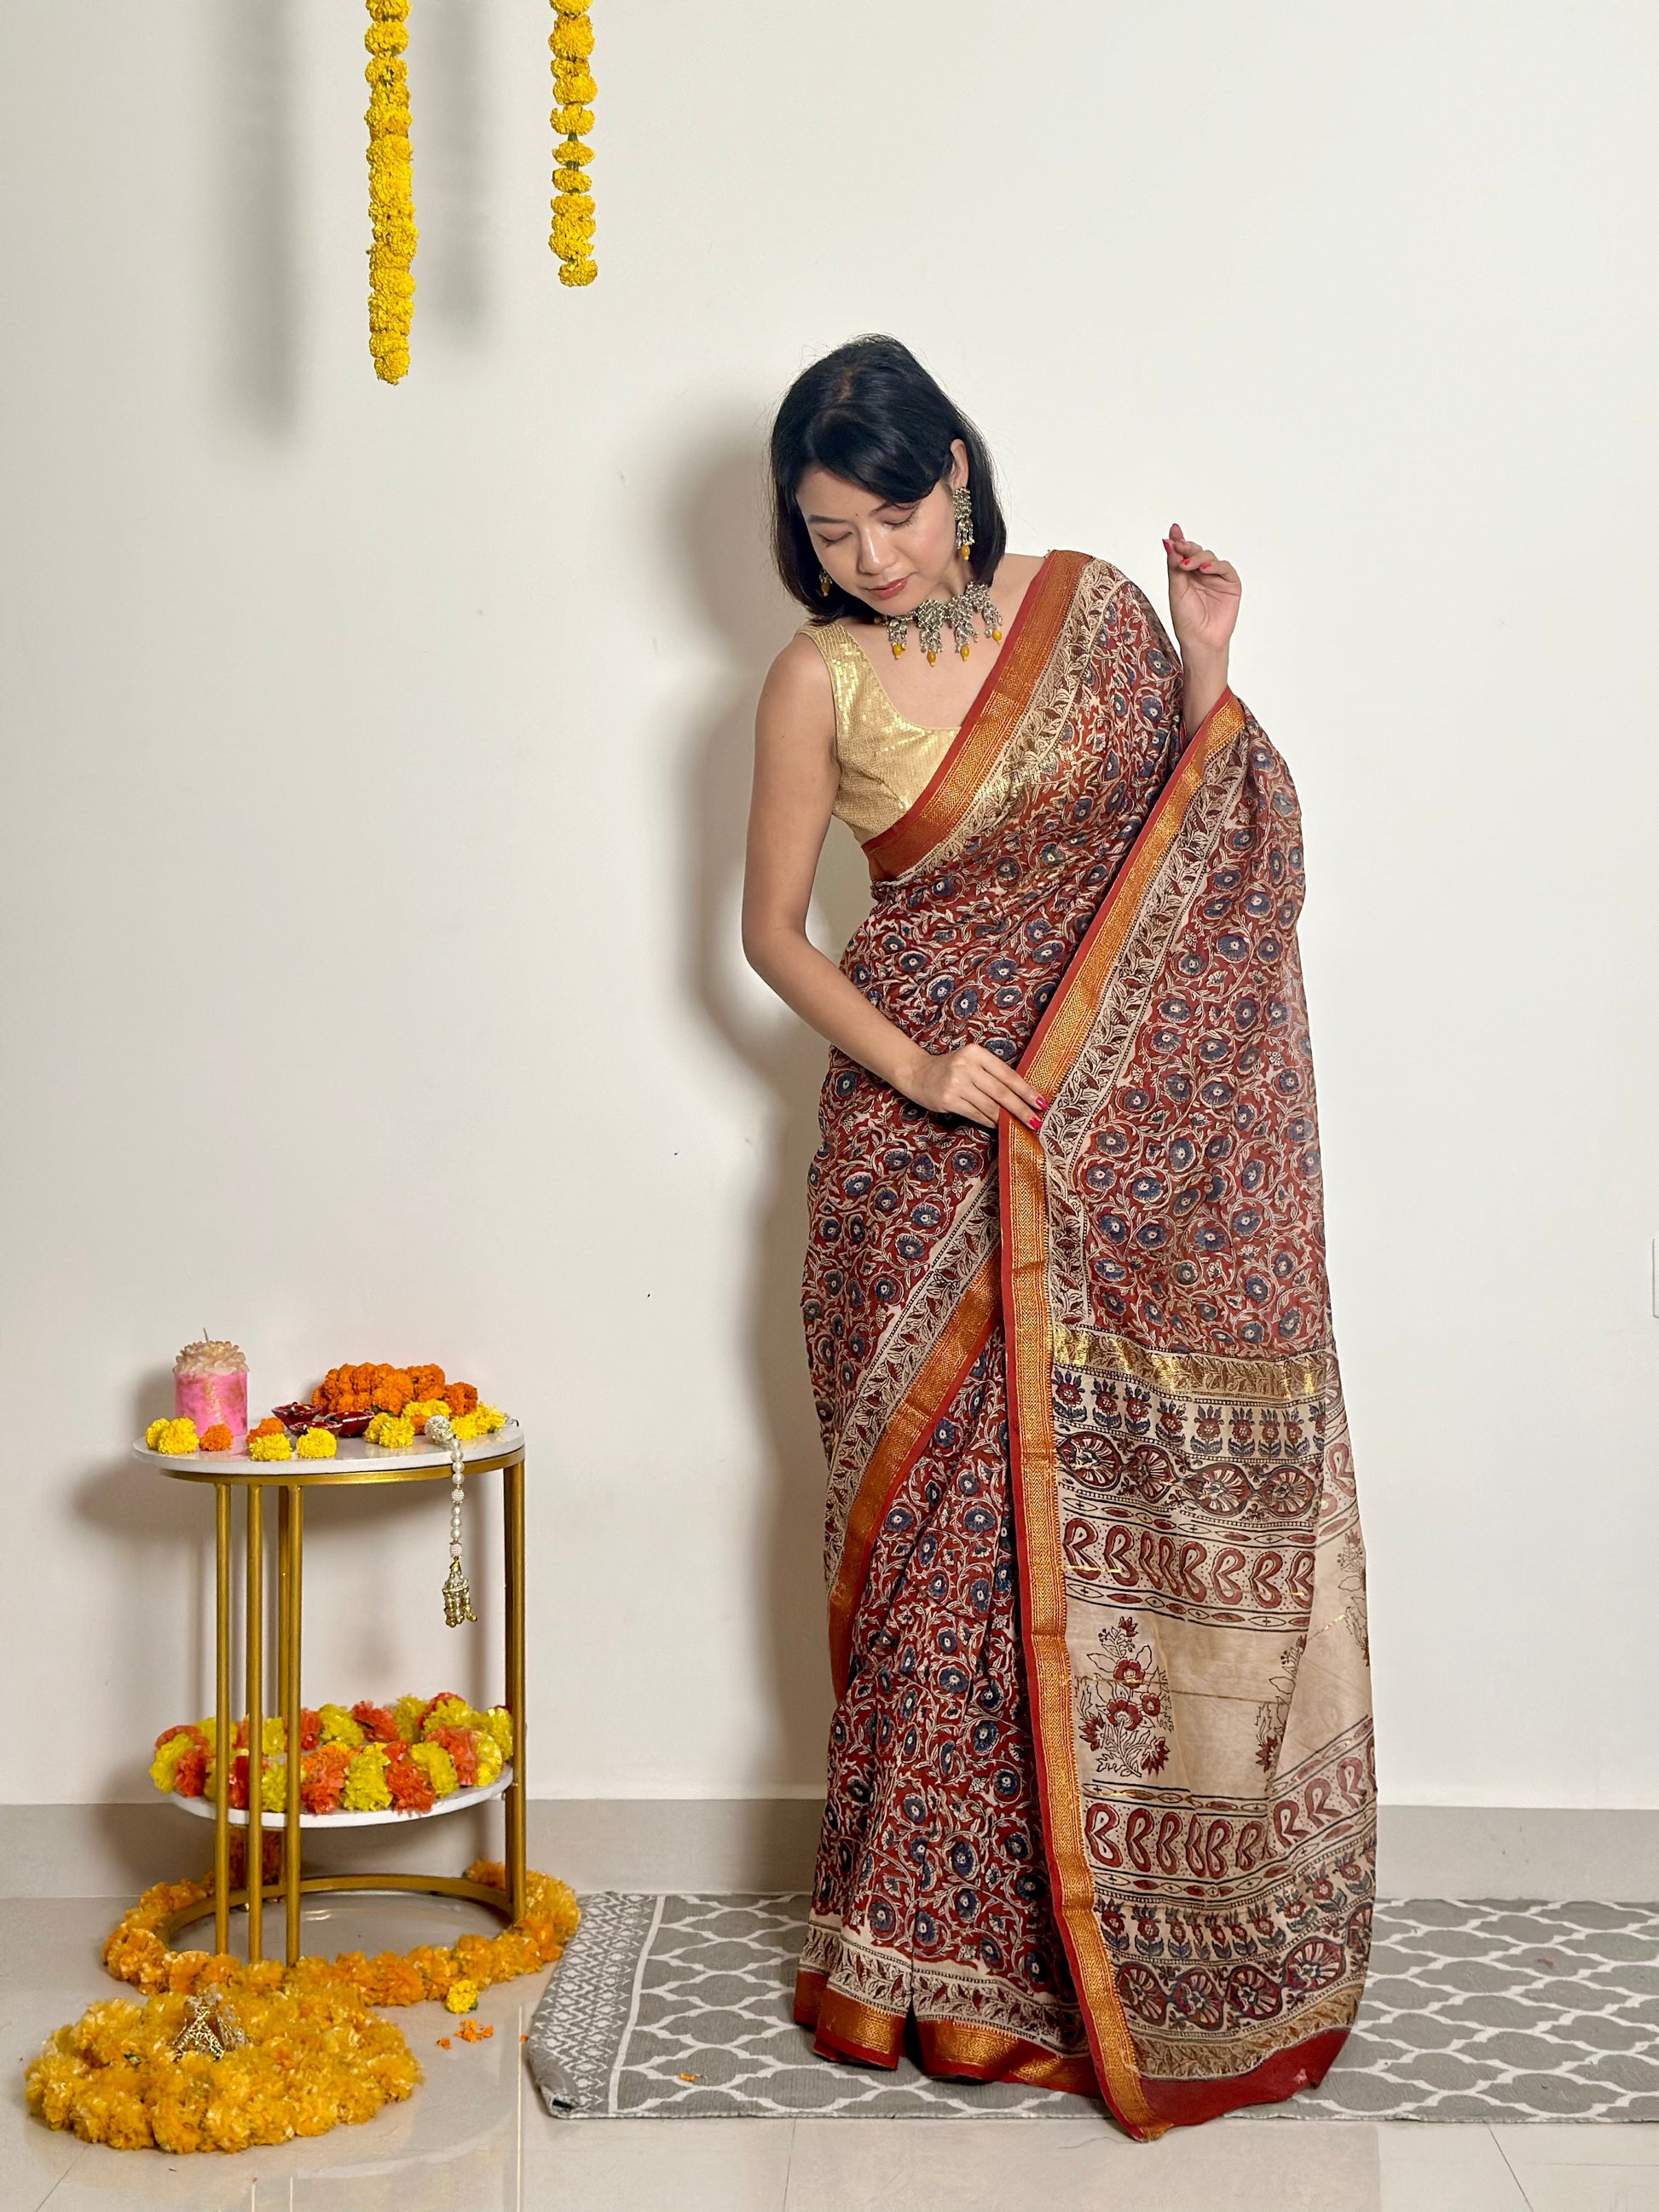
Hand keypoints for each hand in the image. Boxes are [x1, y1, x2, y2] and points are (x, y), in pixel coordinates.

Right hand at [899, 1042, 1048, 1132]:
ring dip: (1006, 1118)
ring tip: (1019, 1126)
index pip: (1007, 1074)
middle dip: (1021, 1109)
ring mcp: (956, 1083)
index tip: (1040, 1102)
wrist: (917, 1073)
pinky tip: (998, 1125)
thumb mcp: (971, 1062)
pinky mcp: (948, 1100)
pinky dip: (989, 1121)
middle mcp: (966, 1066)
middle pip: (1001, 1092)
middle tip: (1035, 1121)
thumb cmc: (951, 1069)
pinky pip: (976, 1114)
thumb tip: (1021, 1097)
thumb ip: (992, 1074)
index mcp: (976, 1053)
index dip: (1026, 1090)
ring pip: (989, 1106)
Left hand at [1162, 523, 1240, 662]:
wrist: (1200, 640)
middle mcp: (1201, 574)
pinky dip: (1215, 566)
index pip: (1182, 553)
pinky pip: (1224, 568)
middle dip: (1187, 547)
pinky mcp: (1230, 584)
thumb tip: (1168, 543)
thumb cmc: (1186, 620)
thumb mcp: (1176, 589)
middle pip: (1196, 552)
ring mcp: (1216, 578)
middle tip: (1179, 545)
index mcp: (1185, 575)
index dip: (1178, 541)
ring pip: (1209, 557)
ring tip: (1187, 565)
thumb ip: (1174, 566)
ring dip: (1198, 558)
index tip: (1174, 530)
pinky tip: (1204, 570)